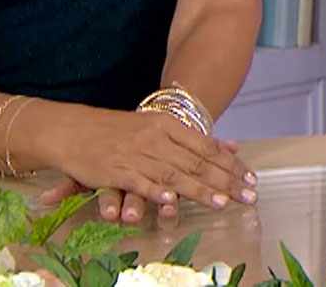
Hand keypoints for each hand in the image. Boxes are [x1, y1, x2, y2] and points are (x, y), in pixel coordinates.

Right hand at [46, 109, 256, 222]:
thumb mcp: (157, 126)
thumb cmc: (120, 130)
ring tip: (222, 202)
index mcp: (168, 124)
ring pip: (174, 173)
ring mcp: (136, 154)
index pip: (207, 147)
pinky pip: (140, 182)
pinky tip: (172, 201)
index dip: (231, 164)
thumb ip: (192, 139)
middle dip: (225, 181)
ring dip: (199, 189)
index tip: (251, 179)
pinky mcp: (116, 170)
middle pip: (197, 162)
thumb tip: (230, 146)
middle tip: (248, 196)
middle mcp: (156, 138)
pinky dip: (156, 191)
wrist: (73, 129)